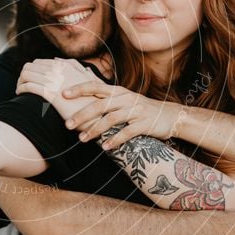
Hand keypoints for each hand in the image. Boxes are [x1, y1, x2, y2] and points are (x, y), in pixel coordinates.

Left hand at [16, 58, 99, 120]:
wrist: (96, 113)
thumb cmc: (91, 99)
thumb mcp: (88, 79)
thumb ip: (78, 70)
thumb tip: (71, 64)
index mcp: (65, 66)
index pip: (39, 62)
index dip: (32, 71)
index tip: (30, 80)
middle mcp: (58, 70)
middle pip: (30, 67)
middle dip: (23, 76)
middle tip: (21, 86)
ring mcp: (54, 81)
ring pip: (26, 75)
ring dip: (20, 82)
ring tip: (20, 91)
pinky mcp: (50, 93)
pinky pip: (29, 87)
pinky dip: (21, 89)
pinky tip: (21, 95)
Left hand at [61, 79, 180, 147]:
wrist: (170, 116)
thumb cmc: (142, 109)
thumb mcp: (126, 99)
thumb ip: (108, 99)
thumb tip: (84, 101)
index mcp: (119, 91)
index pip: (96, 87)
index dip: (79, 89)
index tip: (64, 94)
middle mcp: (126, 98)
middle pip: (100, 105)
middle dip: (82, 115)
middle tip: (68, 125)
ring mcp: (136, 111)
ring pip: (111, 119)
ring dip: (95, 130)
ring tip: (82, 139)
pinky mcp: (144, 124)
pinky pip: (127, 132)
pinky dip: (115, 140)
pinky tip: (106, 147)